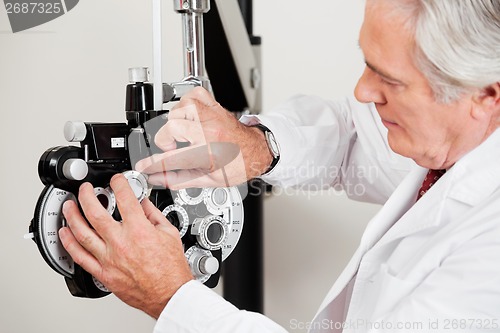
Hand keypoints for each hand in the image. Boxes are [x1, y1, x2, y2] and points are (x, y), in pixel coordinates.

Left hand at [59, 174, 192, 318]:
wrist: (169, 294)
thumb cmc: (171, 269)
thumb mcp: (169, 234)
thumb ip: (154, 215)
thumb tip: (144, 204)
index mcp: (139, 230)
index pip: (124, 198)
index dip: (119, 183)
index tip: (116, 180)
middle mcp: (121, 242)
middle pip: (95, 212)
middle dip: (87, 195)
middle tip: (85, 189)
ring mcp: (109, 258)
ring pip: (82, 233)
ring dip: (72, 216)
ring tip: (69, 206)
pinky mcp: (103, 273)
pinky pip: (80, 257)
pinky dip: (69, 243)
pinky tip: (65, 234)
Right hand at [135, 87, 271, 188]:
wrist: (258, 152)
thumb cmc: (238, 166)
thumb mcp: (209, 181)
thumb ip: (179, 179)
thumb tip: (158, 178)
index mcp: (208, 152)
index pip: (171, 158)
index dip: (152, 163)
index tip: (143, 166)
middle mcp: (209, 130)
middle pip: (171, 126)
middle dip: (165, 139)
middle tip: (173, 148)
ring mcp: (212, 115)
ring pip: (179, 107)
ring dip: (176, 121)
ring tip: (183, 133)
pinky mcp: (214, 106)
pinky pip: (193, 94)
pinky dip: (186, 103)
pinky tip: (189, 116)